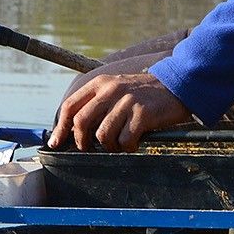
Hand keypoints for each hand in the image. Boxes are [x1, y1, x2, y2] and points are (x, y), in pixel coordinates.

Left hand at [49, 71, 191, 151]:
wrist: (177, 86)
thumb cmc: (143, 94)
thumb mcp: (116, 89)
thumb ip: (96, 104)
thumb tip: (74, 130)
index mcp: (100, 83)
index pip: (70, 106)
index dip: (60, 127)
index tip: (56, 143)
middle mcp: (110, 90)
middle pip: (81, 122)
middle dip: (81, 142)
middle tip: (88, 150)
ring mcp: (126, 101)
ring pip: (102, 135)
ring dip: (108, 147)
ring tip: (118, 145)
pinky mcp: (142, 114)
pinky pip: (124, 140)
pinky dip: (127, 148)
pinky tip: (134, 144)